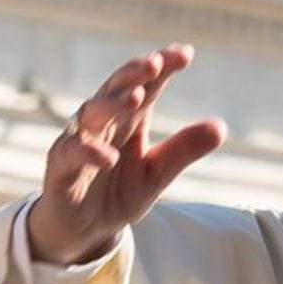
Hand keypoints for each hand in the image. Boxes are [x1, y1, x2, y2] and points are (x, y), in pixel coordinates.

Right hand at [27, 44, 226, 264]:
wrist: (85, 230)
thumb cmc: (119, 192)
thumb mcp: (158, 173)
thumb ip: (184, 149)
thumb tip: (221, 126)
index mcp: (130, 119)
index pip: (147, 85)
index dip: (163, 66)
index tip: (185, 53)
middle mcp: (104, 122)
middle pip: (116, 88)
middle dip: (134, 73)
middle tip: (155, 63)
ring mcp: (80, 141)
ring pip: (92, 113)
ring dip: (112, 104)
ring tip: (135, 98)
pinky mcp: (61, 167)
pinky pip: (71, 153)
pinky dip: (89, 152)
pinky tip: (109, 157)